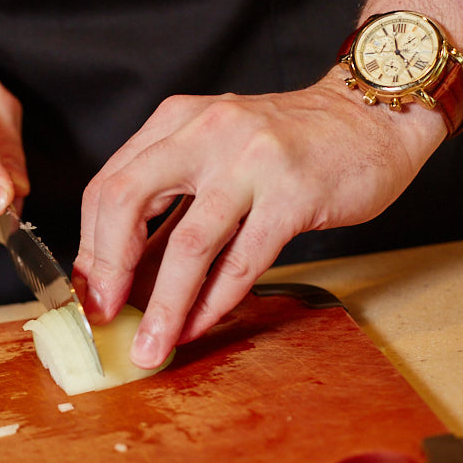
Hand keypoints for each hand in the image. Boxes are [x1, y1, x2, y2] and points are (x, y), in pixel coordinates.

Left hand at [73, 68, 444, 367]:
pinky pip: (242, 261)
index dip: (91, 246)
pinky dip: (214, 302)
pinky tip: (199, 326)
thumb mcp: (215, 156)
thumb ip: (170, 208)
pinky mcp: (293, 194)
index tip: (89, 291)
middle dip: (107, 269)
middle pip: (126, 202)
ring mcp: (250, 161)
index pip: (108, 185)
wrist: (372, 116)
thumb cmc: (290, 143)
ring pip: (188, 244)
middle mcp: (205, 132)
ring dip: (162, 307)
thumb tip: (124, 277)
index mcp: (176, 121)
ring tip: (150, 346)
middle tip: (104, 317)